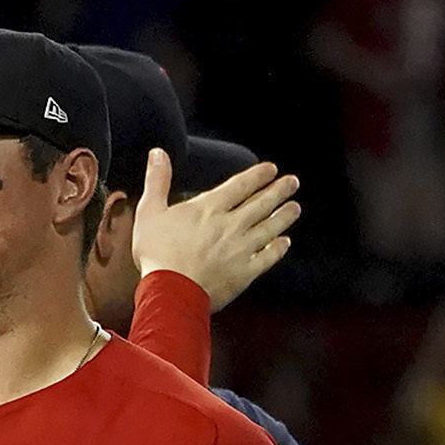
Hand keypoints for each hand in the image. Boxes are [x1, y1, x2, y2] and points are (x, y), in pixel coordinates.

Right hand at [131, 153, 298, 309]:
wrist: (171, 291)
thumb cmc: (157, 254)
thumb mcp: (150, 212)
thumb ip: (157, 181)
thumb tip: (158, 153)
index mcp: (209, 208)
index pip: (240, 185)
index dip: (258, 175)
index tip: (271, 169)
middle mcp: (230, 225)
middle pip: (261, 203)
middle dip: (279, 191)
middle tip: (293, 182)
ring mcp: (241, 249)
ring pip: (269, 228)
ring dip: (284, 216)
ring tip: (295, 208)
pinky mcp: (244, 273)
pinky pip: (267, 258)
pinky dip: (278, 249)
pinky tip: (284, 243)